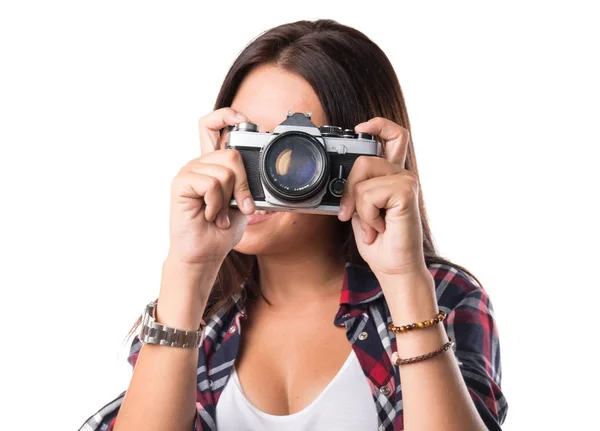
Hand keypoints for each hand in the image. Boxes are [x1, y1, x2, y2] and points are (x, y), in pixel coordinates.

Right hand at [167, 108, 255, 265]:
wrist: (205, 253)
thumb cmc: (221, 230)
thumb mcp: (243, 202)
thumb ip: (248, 182)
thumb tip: (262, 169)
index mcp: (213, 164)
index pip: (212, 125)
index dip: (227, 115)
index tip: (243, 119)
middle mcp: (199, 163)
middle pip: (231, 153)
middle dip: (244, 183)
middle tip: (241, 205)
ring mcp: (189, 171)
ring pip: (225, 170)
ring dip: (230, 199)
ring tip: (220, 214)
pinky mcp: (181, 183)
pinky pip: (212, 184)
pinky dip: (218, 204)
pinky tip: (210, 215)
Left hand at [338, 118, 425, 279]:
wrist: (393, 267)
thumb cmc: (377, 241)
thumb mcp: (359, 209)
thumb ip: (354, 189)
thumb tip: (336, 177)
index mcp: (391, 176)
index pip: (394, 135)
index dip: (378, 124)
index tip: (359, 128)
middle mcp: (402, 175)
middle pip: (365, 158)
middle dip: (348, 189)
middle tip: (349, 214)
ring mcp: (407, 181)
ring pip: (362, 177)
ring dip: (358, 208)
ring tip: (370, 226)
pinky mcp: (407, 192)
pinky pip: (368, 194)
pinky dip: (366, 215)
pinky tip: (379, 228)